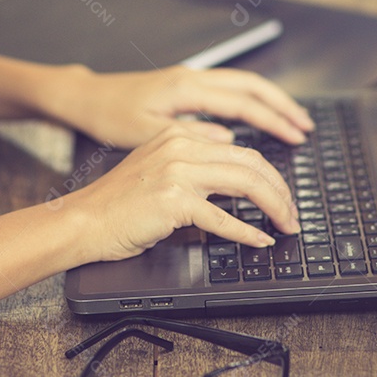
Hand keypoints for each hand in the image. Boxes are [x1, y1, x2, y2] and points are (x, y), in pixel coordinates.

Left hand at [55, 65, 314, 149]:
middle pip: (252, 86)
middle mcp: (193, 77)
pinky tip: (259, 118)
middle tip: (306, 127)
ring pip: (243, 84)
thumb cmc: (109, 116)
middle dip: (283, 106)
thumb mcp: (146, 134)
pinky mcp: (186, 85)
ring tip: (293, 122)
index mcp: (186, 88)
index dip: (274, 120)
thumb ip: (190, 137)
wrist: (86, 97)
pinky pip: (229, 89)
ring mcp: (191, 78)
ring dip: (270, 102)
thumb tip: (230, 141)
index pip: (244, 102)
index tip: (296, 136)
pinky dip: (251, 101)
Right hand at [63, 125, 301, 261]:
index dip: (269, 175)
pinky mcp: (174, 201)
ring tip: (286, 225)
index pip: (241, 150)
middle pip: (251, 164)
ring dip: (274, 208)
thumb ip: (190, 157)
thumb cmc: (117, 203)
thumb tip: (230, 155)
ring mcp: (178, 173)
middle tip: (293, 213)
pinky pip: (223, 218)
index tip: (281, 195)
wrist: (84, 221)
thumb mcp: (156, 165)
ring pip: (246, 185)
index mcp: (179, 136)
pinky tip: (260, 240)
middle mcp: (181, 148)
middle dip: (281, 191)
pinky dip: (247, 232)